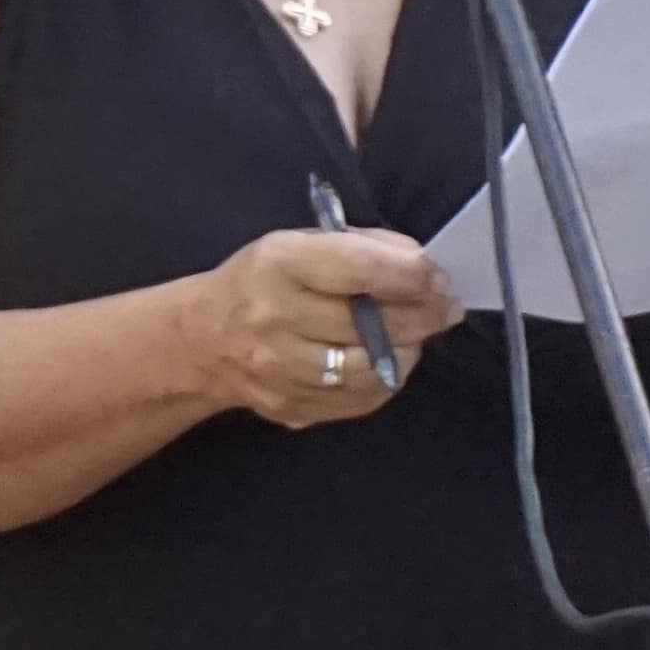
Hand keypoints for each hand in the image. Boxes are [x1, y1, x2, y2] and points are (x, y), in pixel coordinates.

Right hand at [187, 223, 456, 432]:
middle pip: (370, 323)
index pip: (358, 269)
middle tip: (446, 307)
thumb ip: (362, 248)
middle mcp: (274, 318)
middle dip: (422, 314)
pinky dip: (386, 379)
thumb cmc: (261, 281)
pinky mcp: (291, 406)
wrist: (203, 341)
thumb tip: (421, 266)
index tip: (439, 277)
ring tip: (419, 334)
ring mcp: (281, 370)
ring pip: (370, 368)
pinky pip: (360, 399)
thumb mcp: (299, 244)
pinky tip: (390, 360)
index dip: (410, 275)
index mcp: (278, 264)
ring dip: (409, 350)